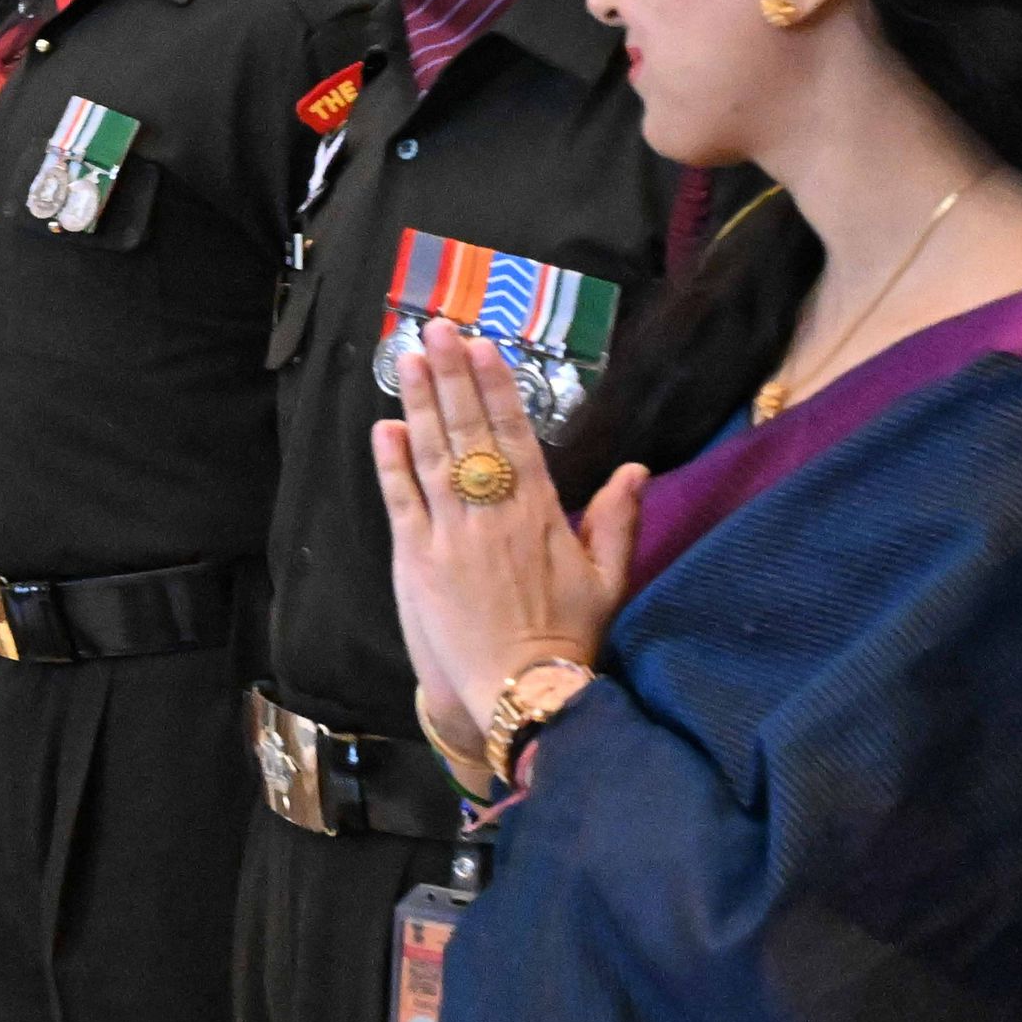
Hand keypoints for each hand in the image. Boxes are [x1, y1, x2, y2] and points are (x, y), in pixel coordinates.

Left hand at [369, 327, 642, 747]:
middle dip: (452, 376)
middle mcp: (492, 513)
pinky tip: (384, 426)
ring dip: (419, 403)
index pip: (516, 434)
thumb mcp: (608, 580)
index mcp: (539, 512)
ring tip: (410, 358)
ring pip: (432, 454)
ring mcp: (450, 534)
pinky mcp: (416, 560)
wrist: (523, 693)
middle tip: (436, 329)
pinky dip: (391, 463)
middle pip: (469, 431)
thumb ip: (617, 520)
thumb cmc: (569, 640)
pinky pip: (401, 500)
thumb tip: (637, 468)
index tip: (485, 346)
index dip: (497, 387)